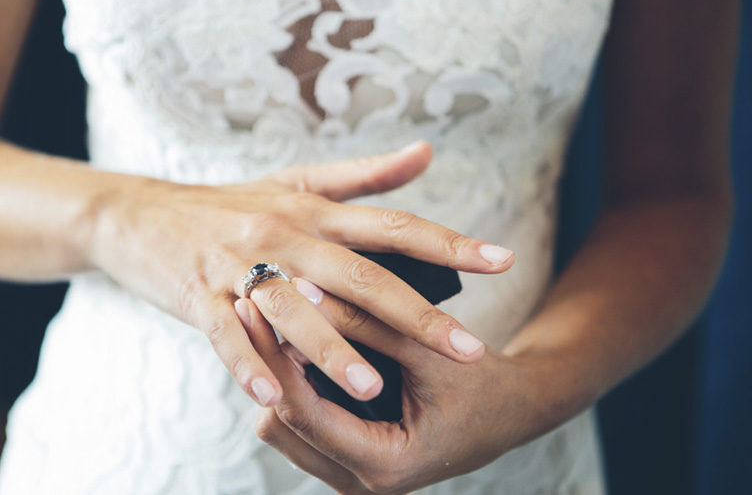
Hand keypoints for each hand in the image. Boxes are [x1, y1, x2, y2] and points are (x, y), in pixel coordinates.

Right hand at [85, 141, 514, 406]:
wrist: (139, 213)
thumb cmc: (231, 203)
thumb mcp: (298, 182)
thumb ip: (366, 175)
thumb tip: (428, 151)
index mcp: (315, 211)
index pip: (394, 225)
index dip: (450, 242)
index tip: (503, 260)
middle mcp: (285, 234)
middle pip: (360, 276)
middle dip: (418, 315)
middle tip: (470, 350)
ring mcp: (240, 266)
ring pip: (294, 310)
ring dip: (332, 349)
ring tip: (373, 387)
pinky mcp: (198, 295)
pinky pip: (227, 333)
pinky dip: (250, 364)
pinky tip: (276, 397)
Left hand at [251, 284, 567, 493]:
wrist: (512, 412)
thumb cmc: (482, 385)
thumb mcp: (432, 352)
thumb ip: (371, 324)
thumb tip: (306, 289)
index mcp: (384, 465)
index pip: (303, 412)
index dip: (274, 356)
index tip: (254, 307)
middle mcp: (361, 483)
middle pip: (280, 425)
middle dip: (267, 366)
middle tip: (254, 306)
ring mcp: (352, 475)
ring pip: (284, 428)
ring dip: (278, 376)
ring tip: (271, 320)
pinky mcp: (349, 458)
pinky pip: (302, 425)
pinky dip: (296, 385)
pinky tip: (295, 344)